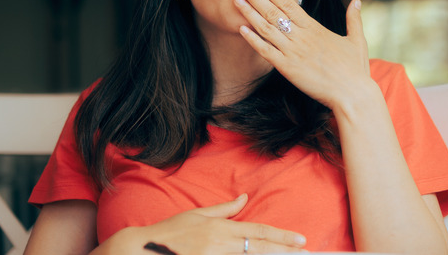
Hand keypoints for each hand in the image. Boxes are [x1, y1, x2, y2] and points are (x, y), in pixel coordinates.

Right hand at [92, 194, 306, 254]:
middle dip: (284, 250)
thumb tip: (245, 198)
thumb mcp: (197, 215)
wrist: (142, 250)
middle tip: (305, 251)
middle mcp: (220, 244)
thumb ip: (224, 209)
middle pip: (259, 248)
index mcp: (220, 228)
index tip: (300, 240)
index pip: (258, 232)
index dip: (281, 236)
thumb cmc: (169, 232)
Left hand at [233, 0, 374, 112]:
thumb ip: (354, 19)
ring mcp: (293, 52)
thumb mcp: (357, 40)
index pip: (290, 5)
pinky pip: (266, 51)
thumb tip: (356, 1)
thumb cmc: (356, 70)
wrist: (353, 94)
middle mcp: (301, 37)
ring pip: (266, 28)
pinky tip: (241, 29)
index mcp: (315, 28)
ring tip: (236, 0)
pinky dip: (253, 39)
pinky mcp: (288, 68)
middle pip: (274, 12)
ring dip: (250, 13)